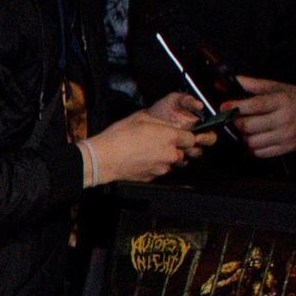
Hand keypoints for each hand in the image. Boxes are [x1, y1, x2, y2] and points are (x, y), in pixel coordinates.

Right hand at [87, 96, 207, 184]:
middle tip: (161, 143)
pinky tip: (142, 160)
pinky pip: (160, 171)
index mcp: (170, 137)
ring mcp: (162, 168)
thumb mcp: (140, 118)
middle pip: (184, 153)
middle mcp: (171, 154)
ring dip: (167, 159)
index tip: (178, 135)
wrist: (104, 158)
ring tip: (151, 153)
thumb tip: (165, 123)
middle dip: (176, 148)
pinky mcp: (153, 178)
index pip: (191, 139)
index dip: (185, 136)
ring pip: (173, 164)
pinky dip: (155, 166)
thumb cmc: (119, 136)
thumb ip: (159, 121)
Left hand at [226, 76, 295, 158]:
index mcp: (281, 101)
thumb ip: (248, 84)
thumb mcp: (274, 86)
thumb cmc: (294, 98)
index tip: (225, 107)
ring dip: (246, 136)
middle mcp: (285, 119)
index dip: (236, 107)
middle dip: (238, 122)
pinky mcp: (287, 148)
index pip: (254, 106)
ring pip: (252, 142)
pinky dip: (254, 147)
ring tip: (251, 128)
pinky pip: (260, 153)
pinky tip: (259, 137)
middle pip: (249, 126)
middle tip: (239, 118)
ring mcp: (287, 135)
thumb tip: (222, 83)